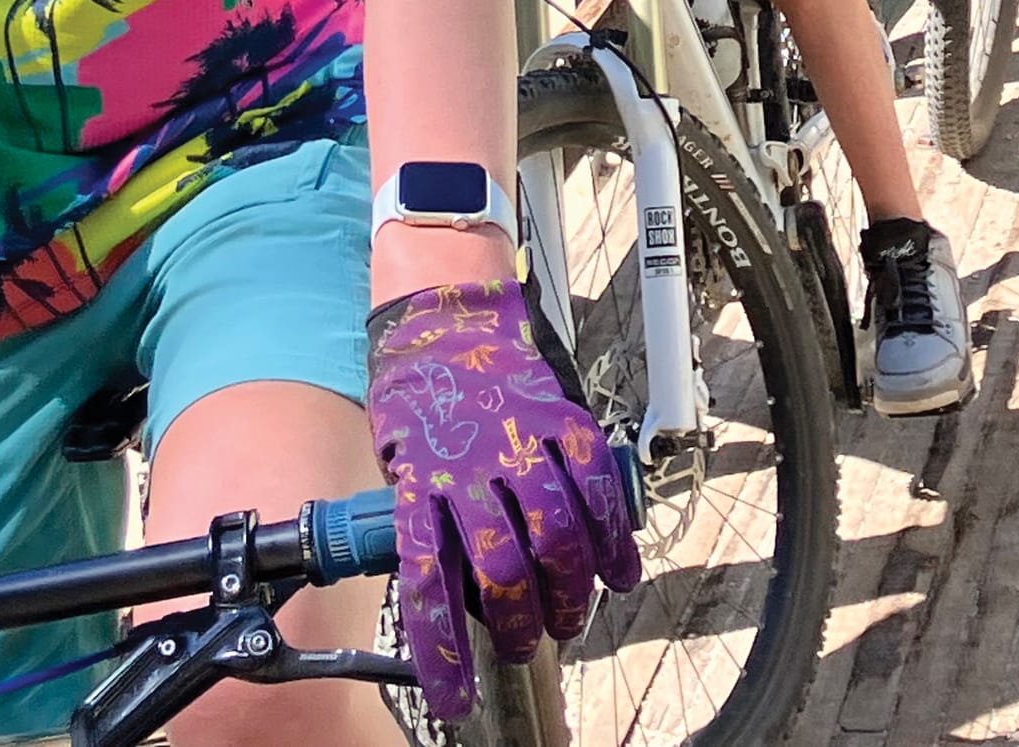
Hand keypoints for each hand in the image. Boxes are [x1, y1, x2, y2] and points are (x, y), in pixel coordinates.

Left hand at [368, 280, 639, 722]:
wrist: (447, 315)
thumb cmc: (417, 400)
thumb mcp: (399, 467)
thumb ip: (428, 523)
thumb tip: (456, 601)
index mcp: (418, 482)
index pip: (429, 584)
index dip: (445, 652)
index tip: (455, 702)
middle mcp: (469, 463)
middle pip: (503, 567)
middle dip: (521, 623)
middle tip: (527, 644)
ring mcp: (518, 437)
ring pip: (555, 531)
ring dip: (571, 587)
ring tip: (571, 615)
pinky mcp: (559, 415)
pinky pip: (594, 481)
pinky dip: (612, 532)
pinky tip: (620, 567)